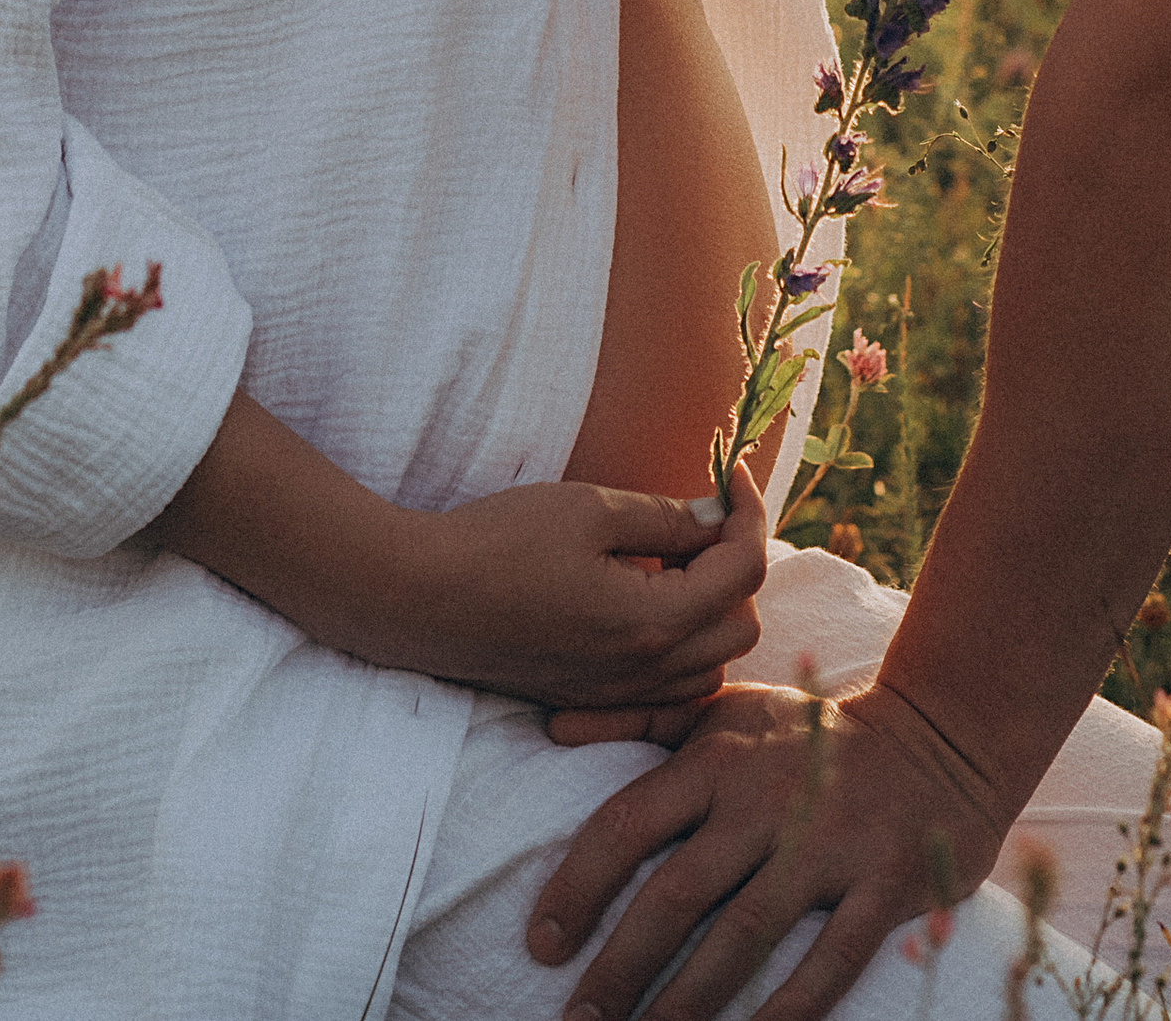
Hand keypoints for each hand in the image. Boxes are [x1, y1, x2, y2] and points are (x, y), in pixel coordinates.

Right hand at [382, 467, 770, 711]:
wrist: (420, 598)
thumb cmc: (500, 543)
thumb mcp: (591, 510)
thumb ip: (668, 518)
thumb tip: (717, 517)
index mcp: (652, 623)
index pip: (743, 573)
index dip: (750, 513)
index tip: (732, 474)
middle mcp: (644, 671)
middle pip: (740, 628)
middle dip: (737, 566)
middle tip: (700, 517)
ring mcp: (616, 692)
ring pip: (710, 666)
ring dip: (712, 611)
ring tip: (672, 557)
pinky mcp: (590, 697)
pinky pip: (669, 687)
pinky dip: (680, 646)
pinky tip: (644, 599)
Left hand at [525, 679, 1015, 1020]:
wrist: (941, 730)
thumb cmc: (809, 733)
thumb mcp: (724, 708)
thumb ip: (637, 717)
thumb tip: (550, 729)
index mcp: (718, 757)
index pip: (629, 823)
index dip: (578, 887)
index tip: (542, 944)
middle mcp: (765, 800)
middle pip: (676, 894)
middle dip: (619, 967)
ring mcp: (827, 845)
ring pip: (742, 937)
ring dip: (686, 1003)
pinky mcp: (883, 885)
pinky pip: (828, 963)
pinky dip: (785, 1011)